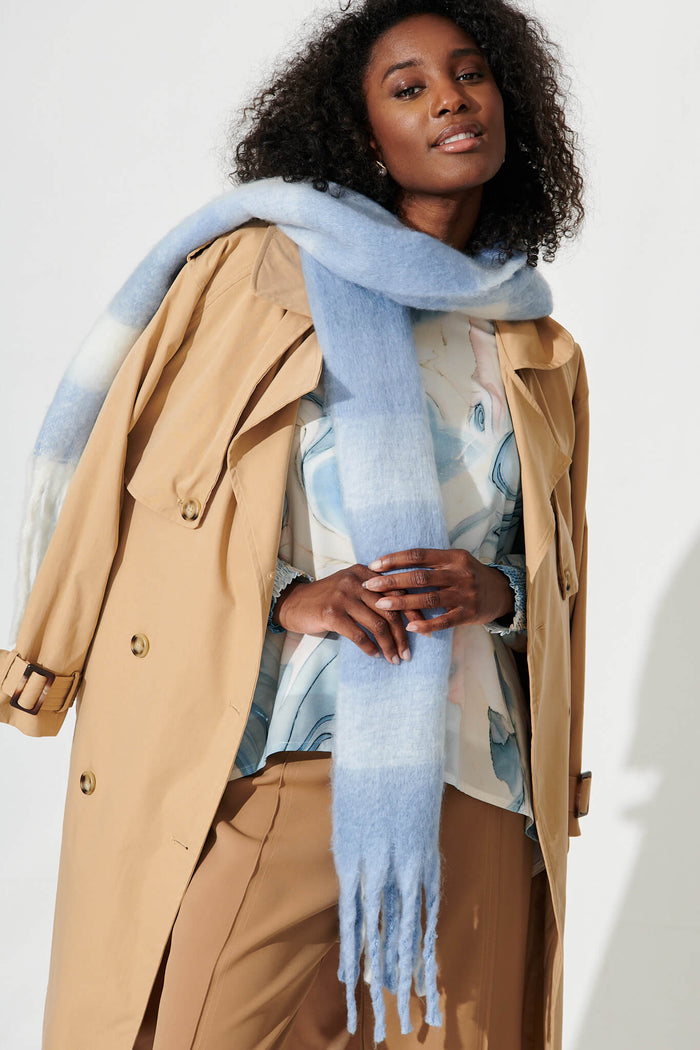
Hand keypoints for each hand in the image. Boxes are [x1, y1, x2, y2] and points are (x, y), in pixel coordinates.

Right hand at [273, 565, 424, 662]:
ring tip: (394, 659)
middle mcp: (356, 580)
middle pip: (390, 610)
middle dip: (402, 635)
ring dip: (388, 646)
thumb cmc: (328, 600)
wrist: (294, 603)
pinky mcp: (332, 613)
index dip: (413, 612)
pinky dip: (369, 648)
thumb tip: (406, 617)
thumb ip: (374, 595)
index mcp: (365, 572)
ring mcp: (343, 596)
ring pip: (377, 624)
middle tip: (408, 653)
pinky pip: (358, 635)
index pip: (397, 591)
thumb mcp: (352, 588)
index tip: (424, 631)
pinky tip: (375, 655)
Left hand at [361, 548, 513, 633]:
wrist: (501, 592)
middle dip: (392, 581)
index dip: (395, 560)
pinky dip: (426, 625)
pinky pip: (444, 621)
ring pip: (429, 598)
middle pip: (420, 577)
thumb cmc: (468, 575)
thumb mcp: (454, 561)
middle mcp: (459, 573)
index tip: (374, 565)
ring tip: (381, 605)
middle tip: (370, 585)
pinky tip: (409, 627)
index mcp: (453, 557)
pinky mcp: (469, 614)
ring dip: (403, 602)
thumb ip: (431, 562)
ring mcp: (465, 594)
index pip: (419, 555)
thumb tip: (393, 564)